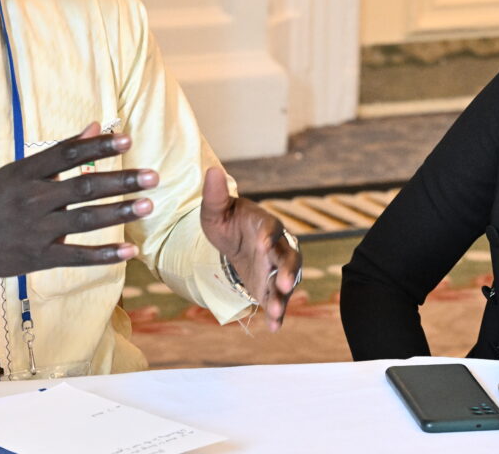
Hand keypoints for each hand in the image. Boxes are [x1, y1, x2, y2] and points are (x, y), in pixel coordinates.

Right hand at [0, 122, 157, 279]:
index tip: (127, 140)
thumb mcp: (17, 171)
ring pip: (84, 219)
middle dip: (120, 181)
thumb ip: (59, 152)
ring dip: (119, 212)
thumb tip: (96, 126)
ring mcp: (35, 230)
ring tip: (148, 205)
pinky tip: (130, 250)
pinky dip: (104, 254)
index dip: (98, 146)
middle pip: (83, 187)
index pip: (68, 154)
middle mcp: (32, 199)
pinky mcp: (37, 258)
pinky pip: (77, 257)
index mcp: (26, 173)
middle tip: (153, 177)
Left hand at [199, 167, 301, 330]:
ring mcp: (275, 268)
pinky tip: (273, 328)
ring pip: (285, 282)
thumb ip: (214, 195)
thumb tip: (211, 170)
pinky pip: (277, 300)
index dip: (269, 235)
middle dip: (285, 271)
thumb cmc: (227, 222)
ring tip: (275, 311)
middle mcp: (276, 246)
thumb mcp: (215, 210)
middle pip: (287, 258)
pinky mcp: (270, 287)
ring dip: (282, 296)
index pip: (272, 228)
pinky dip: (278, 314)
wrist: (235, 242)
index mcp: (264, 224)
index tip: (263, 243)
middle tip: (282, 283)